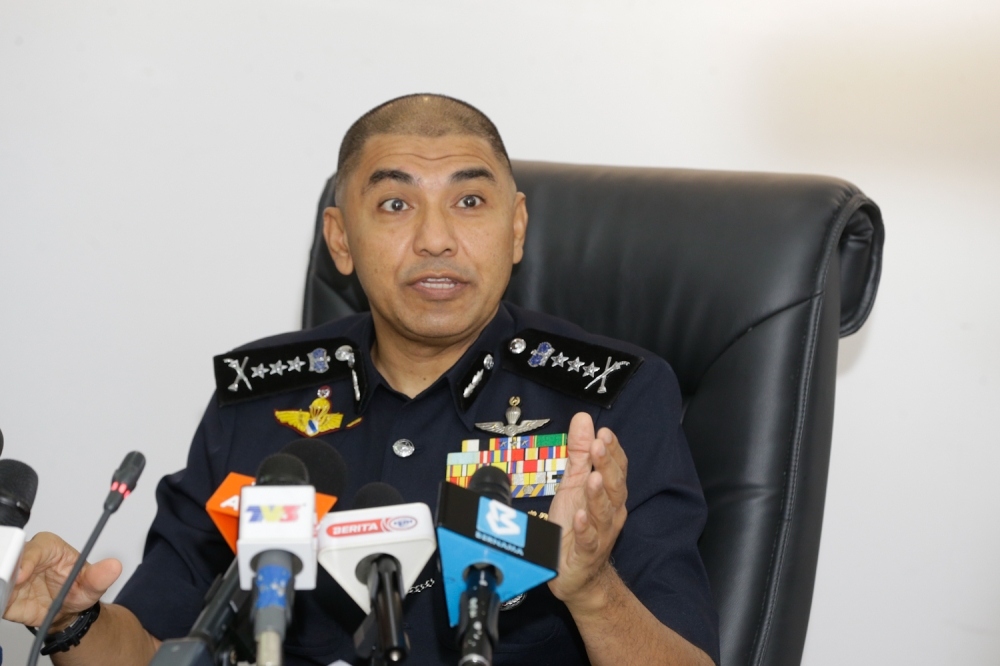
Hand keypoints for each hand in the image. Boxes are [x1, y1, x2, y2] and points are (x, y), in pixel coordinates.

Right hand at [4, 532, 121, 630]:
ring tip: (5, 593)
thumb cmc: (77, 589)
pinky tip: (3, 600)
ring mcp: (13, 576)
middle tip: (9, 582)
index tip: (22, 575)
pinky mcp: (5, 594)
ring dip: (1, 582)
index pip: (34, 549)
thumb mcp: (92, 585)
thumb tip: (114, 566)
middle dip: (6, 568)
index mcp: (49, 547)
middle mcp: (27, 558)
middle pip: (9, 558)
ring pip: (1, 574)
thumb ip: (100, 576)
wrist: (67, 610)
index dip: (26, 561)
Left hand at [546, 412, 627, 608]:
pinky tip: (579, 516)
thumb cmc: (576, 525)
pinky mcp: (586, 552)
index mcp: (609, 492)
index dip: (612, 450)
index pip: (616, 467)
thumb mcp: (574, 482)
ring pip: (604, 511)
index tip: (604, 433)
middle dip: (607, 465)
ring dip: (599, 494)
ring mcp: (600, 532)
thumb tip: (584, 419)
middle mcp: (610, 511)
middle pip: (614, 485)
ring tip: (593, 478)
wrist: (577, 572)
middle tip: (598, 446)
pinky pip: (588, 539)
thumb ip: (579, 452)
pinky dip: (584, 527)